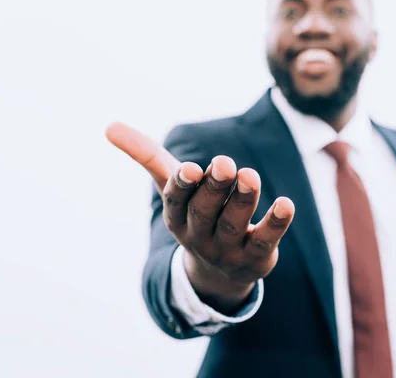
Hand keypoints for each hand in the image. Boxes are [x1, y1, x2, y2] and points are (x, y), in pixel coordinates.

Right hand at [106, 122, 294, 312]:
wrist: (219, 270)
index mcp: (178, 216)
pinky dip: (275, 224)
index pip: (176, 202)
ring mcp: (228, 249)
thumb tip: (109, 126)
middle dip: (214, 188)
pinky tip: (286, 205)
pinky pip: (265, 241)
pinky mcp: (256, 257)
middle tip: (226, 163)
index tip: (191, 168)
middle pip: (205, 212)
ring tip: (250, 175)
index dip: (183, 186)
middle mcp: (199, 235)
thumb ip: (147, 156)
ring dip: (243, 200)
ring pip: (234, 225)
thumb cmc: (195, 214)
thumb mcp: (173, 186)